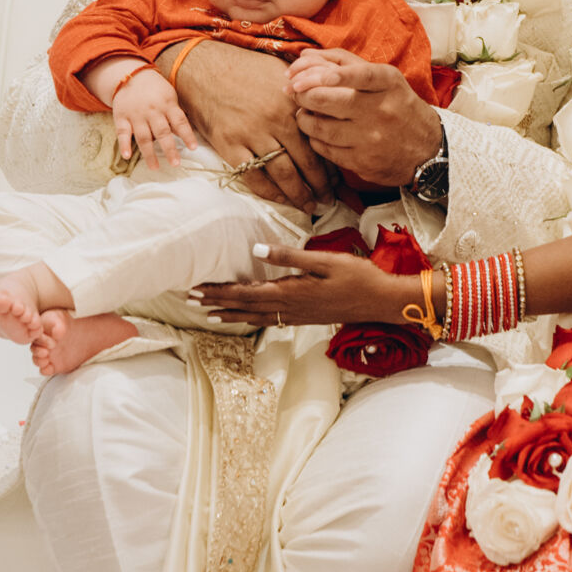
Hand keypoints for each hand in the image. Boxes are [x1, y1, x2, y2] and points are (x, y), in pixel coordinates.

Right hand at [111, 66, 195, 172]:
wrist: (131, 76)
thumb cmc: (155, 90)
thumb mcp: (169, 97)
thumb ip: (175, 116)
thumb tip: (183, 136)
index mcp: (167, 105)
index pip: (180, 121)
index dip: (187, 135)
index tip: (193, 148)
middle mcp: (152, 111)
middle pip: (162, 132)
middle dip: (169, 149)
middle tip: (175, 163)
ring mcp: (136, 115)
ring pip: (143, 136)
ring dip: (149, 153)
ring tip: (155, 167)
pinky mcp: (122, 118)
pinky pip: (122, 133)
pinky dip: (124, 145)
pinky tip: (127, 156)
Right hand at [172, 43, 334, 208]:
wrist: (203, 66)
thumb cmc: (244, 67)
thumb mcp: (281, 71)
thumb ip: (303, 92)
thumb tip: (325, 109)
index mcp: (292, 103)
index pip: (320, 141)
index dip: (331, 164)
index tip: (339, 179)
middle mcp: (276, 121)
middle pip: (307, 162)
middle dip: (321, 185)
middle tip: (329, 200)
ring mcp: (252, 134)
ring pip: (284, 173)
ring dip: (299, 194)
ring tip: (309, 206)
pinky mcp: (229, 145)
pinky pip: (253, 176)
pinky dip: (269, 192)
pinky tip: (280, 199)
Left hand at [196, 247, 411, 328]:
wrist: (380, 301)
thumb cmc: (357, 276)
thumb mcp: (324, 260)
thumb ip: (289, 256)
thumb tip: (256, 250)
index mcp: (291, 291)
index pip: (246, 293)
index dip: (219, 292)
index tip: (197, 289)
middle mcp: (289, 308)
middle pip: (245, 307)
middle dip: (217, 303)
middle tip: (191, 300)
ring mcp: (297, 316)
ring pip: (255, 317)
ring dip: (230, 314)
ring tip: (209, 313)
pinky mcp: (304, 318)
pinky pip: (269, 321)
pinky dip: (250, 318)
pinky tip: (246, 316)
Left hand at [287, 53, 442, 188]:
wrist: (427, 149)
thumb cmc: (397, 105)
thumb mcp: (384, 78)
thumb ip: (344, 62)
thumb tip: (303, 55)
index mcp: (388, 83)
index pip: (359, 74)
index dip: (331, 73)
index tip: (305, 75)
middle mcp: (381, 110)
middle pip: (328, 100)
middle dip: (302, 93)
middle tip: (294, 90)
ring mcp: (371, 138)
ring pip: (319, 126)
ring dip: (303, 117)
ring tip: (304, 111)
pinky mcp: (362, 162)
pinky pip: (324, 148)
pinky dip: (314, 137)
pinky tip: (318, 131)